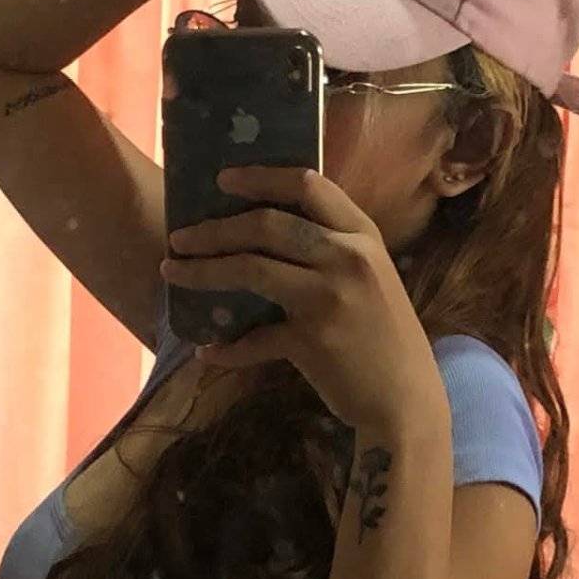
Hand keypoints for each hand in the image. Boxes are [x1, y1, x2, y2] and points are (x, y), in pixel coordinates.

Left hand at [160, 170, 447, 437]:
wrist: (406, 401)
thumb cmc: (386, 338)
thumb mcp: (371, 279)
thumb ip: (332, 252)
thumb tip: (264, 233)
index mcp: (363, 235)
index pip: (307, 185)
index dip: (259, 177)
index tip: (222, 179)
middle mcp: (348, 258)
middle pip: (266, 224)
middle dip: (213, 229)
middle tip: (180, 236)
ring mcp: (329, 298)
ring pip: (250, 269)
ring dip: (202, 270)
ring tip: (172, 270)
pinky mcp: (311, 341)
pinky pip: (254, 338)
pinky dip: (226, 349)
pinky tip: (207, 352)